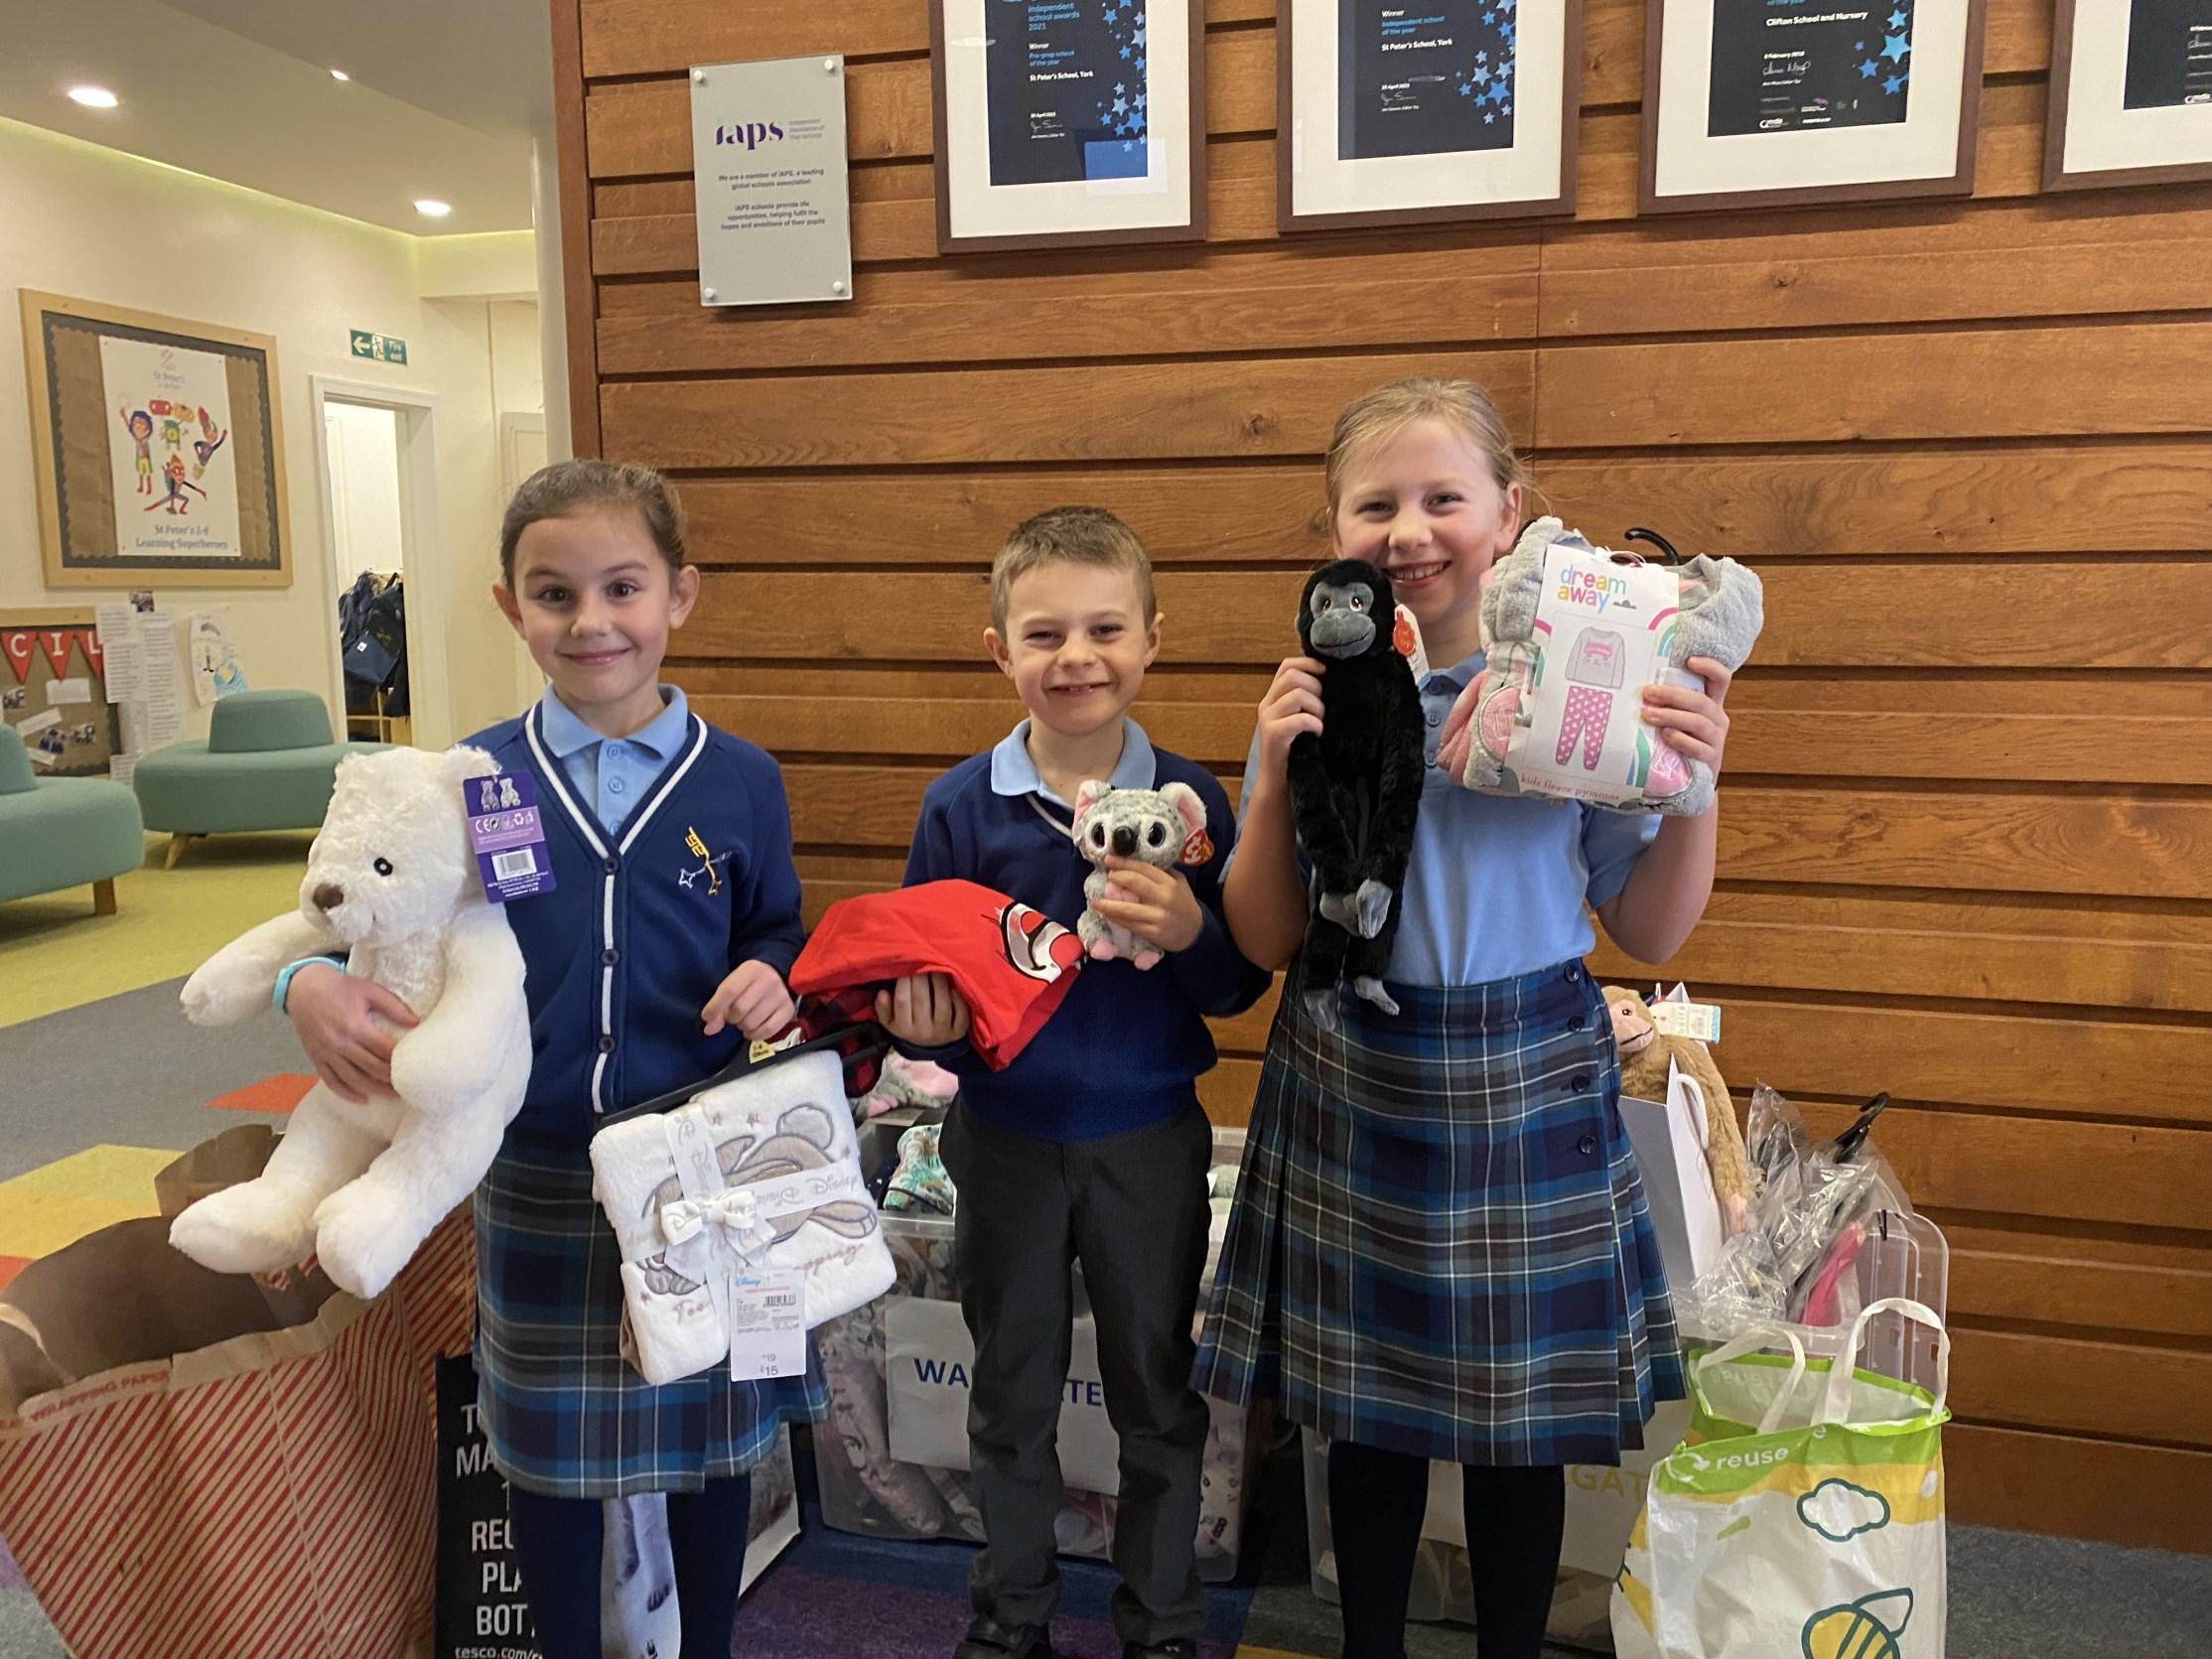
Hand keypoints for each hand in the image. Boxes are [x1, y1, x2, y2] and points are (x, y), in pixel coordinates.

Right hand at [287, 964, 416, 1104]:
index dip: (400, 1060)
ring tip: (391, 1095)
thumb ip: (393, 1007)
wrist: (304, 988)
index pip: (384, 1050)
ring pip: (353, 1079)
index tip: (414, 1066)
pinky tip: (362, 1099)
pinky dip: (346, 1093)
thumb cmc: (340, 987)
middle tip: (408, 1085)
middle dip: (391, 1079)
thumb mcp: (370, 990)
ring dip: (374, 1090)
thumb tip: (415, 1023)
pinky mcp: (315, 1057)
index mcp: (355, 1025)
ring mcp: (326, 1052)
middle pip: (371, 1068)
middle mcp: (340, 1043)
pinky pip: (331, 1081)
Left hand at [702, 960, 794, 1040]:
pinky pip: (767, 1031)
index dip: (715, 1008)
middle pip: (739, 1010)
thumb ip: (718, 1005)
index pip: (729, 991)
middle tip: (731, 1015)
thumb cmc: (749, 982)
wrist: (777, 975)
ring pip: (752, 1023)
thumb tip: (709, 1029)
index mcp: (751, 969)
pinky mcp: (788, 1010)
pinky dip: (755, 1035)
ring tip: (743, 1019)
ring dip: (742, 1026)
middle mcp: (769, 981)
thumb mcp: (733, 984)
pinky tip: (751, 1030)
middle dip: (730, 1018)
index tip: (707, 1018)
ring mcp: (780, 996)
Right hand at [875, 973, 971, 1047]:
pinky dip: (957, 996)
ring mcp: (943, 1033)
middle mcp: (923, 1033)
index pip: (902, 1000)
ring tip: (937, 969)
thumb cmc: (909, 1025)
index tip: (907, 967)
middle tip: (922, 963)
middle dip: (921, 977)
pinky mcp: (959, 1031)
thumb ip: (883, 1008)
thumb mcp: (891, 1022)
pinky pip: (961, 1012)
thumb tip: (882, 993)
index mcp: (904, 1029)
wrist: (932, 1046)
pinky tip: (952, 985)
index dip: (904, 981)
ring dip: (940, 982)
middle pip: (921, 999)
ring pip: (942, 1004)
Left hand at [1092, 857, 1205, 953]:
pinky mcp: (1153, 933)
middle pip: (1133, 883)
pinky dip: (1116, 919)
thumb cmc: (1183, 904)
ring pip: (1127, 908)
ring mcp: (1158, 916)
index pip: (1143, 868)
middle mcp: (1164, 898)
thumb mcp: (1179, 882)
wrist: (1195, 932)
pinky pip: (1130, 924)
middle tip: (1107, 877)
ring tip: (1096, 902)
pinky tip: (1107, 914)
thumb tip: (1137, 861)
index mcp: (1169, 883)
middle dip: (1115, 878)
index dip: (1123, 863)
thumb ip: (1162, 872)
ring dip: (1108, 904)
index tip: (1109, 859)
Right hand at [1253, 656, 1325, 790]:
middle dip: (1316, 688)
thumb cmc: (1297, 752)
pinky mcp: (1273, 735)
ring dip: (1317, 707)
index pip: (1287, 665)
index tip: (1326, 674)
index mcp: (1274, 697)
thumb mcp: (1300, 720)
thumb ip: (1307, 700)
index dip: (1308, 663)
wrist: (1279, 783)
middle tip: (1323, 709)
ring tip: (1320, 722)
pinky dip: (1314, 724)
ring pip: (1296, 694)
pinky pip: (1299, 719)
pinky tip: (1318, 733)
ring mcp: (1267, 719)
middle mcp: (1267, 704)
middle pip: (1293, 676)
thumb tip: (1331, 680)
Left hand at [1642, 657, 1733, 782]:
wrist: (1687, 781)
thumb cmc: (1676, 743)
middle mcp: (1717, 719)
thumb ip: (1668, 703)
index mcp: (1711, 704)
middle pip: (1702, 701)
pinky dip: (1682, 740)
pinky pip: (1699, 748)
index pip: (1721, 679)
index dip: (1710, 667)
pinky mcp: (1711, 759)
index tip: (1689, 660)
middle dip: (1674, 695)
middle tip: (1649, 693)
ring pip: (1699, 722)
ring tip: (1648, 715)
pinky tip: (1666, 735)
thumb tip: (1640, 686)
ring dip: (1672, 715)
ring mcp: (1716, 740)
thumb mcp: (1676, 719)